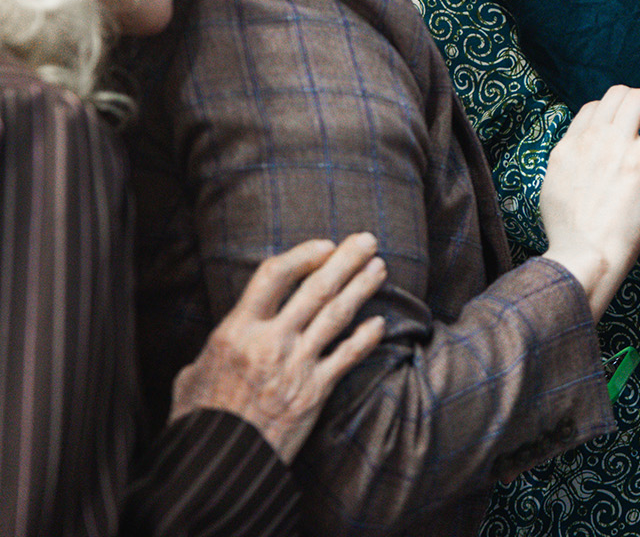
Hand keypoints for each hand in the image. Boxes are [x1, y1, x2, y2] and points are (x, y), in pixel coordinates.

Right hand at [170, 233, 387, 463]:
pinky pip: (347, 356)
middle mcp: (269, 342)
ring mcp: (295, 365)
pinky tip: (379, 323)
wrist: (216, 465)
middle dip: (346, 260)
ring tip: (379, 268)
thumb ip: (216, 347)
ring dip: (362, 288)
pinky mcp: (314, 392)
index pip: (274, 275)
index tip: (324, 244)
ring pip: (337, 315)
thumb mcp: (193, 374)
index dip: (302, 254)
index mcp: (236, 331)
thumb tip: (228, 334)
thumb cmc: (198, 419)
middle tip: (367, 240)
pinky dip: (366, 337)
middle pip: (316, 289)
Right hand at [541, 85, 639, 317]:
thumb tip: (581, 165)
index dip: (614, 111)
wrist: (584, 255)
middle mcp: (590, 140)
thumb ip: (568, 169)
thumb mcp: (553, 191)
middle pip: (617, 94)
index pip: (592, 108)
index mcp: (567, 148)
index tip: (629, 123)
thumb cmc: (570, 236)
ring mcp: (616, 148)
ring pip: (639, 98)